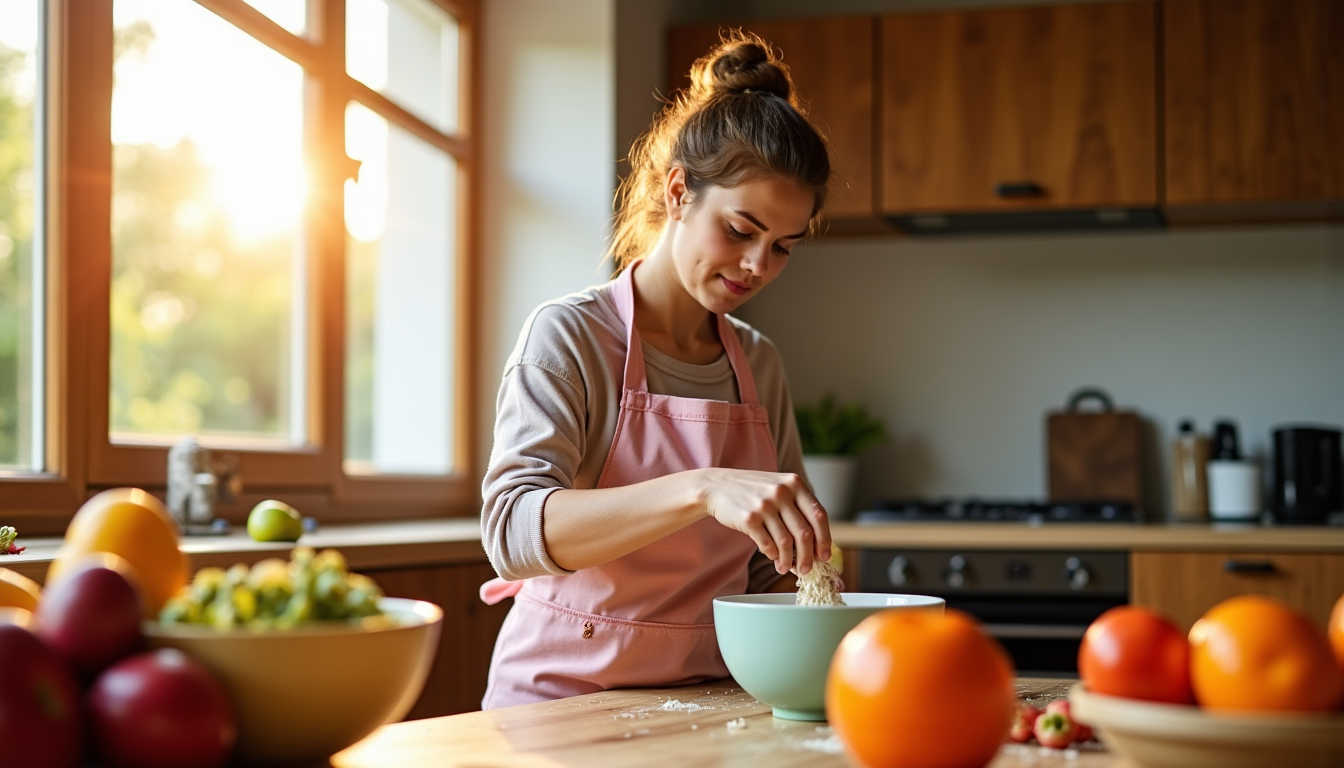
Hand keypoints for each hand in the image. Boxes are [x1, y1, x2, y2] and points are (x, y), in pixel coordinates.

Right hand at [697, 469, 831, 575]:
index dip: (824, 539)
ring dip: (788, 560)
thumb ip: (797, 506)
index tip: (824, 555)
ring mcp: (765, 505)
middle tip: (806, 569)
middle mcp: (781, 492)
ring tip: (785, 567)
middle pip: (804, 533)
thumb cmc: (752, 490)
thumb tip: (816, 542)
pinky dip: (771, 555)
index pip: (819, 516)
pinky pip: (767, 545)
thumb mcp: (778, 487)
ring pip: (786, 542)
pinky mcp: (749, 519)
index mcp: (794, 483)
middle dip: (807, 557)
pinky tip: (771, 556)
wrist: (717, 486)